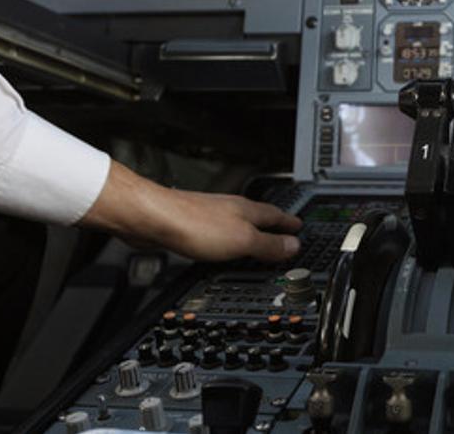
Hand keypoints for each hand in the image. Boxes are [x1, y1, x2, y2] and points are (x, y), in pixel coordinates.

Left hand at [79, 161, 302, 261]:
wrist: (153, 218)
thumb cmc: (193, 225)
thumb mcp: (242, 241)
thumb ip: (268, 244)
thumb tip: (293, 245)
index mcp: (247, 211)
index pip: (277, 216)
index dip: (290, 223)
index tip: (300, 227)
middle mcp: (231, 208)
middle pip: (259, 216)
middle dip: (273, 224)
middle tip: (285, 230)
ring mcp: (211, 214)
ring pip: (239, 221)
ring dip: (252, 229)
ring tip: (259, 238)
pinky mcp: (193, 224)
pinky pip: (220, 230)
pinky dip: (230, 237)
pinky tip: (223, 245)